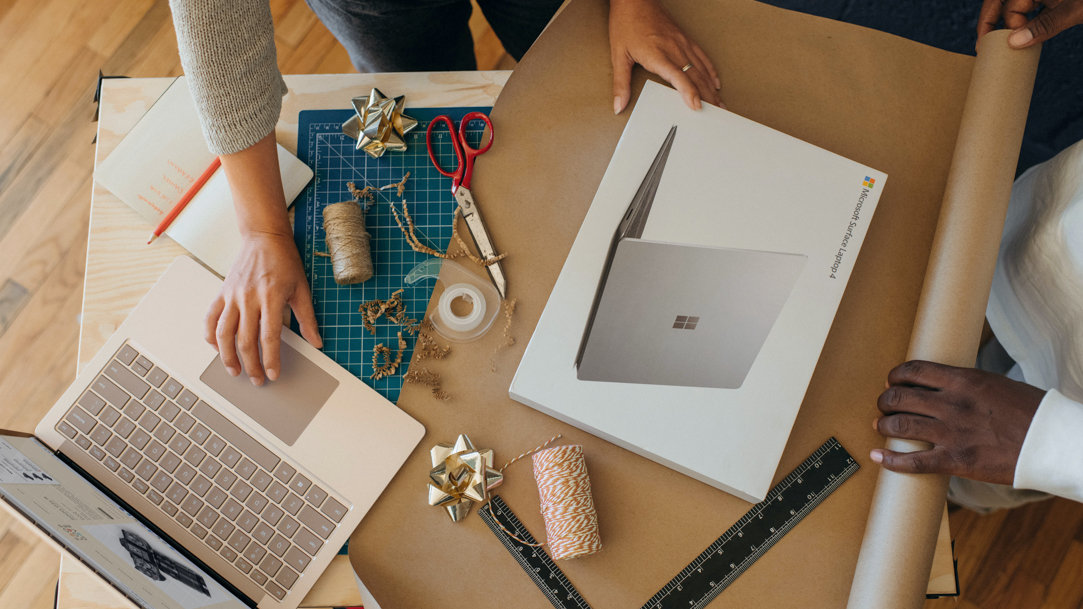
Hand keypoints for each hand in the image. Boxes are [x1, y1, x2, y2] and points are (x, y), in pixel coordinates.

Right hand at [205, 231, 320, 384]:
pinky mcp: (222, 292)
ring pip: (223, 333)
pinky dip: (211, 336)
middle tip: (256, 379)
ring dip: (226, 356)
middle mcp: (248, 298)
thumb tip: (317, 342)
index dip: (270, 359)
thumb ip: (307, 319)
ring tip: (234, 370)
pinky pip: (210, 318)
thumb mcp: (302, 289)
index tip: (272, 374)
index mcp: (271, 297)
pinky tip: (217, 348)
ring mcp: (232, 296)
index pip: (269, 337)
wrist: (264, 238)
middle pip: (245, 340)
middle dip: (251, 364)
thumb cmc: (284, 261)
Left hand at [609, 0, 722, 113]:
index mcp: (657, 55)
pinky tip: (715, 81)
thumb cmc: (626, 24)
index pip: (678, 76)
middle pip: (695, 76)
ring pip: (701, 69)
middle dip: (707, 97)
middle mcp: (673, 48)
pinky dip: (710, 71)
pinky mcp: (685, 38)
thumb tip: (618, 105)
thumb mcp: (618, 55)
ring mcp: (682, 43)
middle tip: (715, 113)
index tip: (697, 105)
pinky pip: (702, 56)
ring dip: (711, 88)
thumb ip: (621, 83)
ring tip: (719, 103)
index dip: (689, 92)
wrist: (634, 0)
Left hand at [871, 360, 1046, 484]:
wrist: (1051, 442)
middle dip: (885, 400)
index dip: (896, 376)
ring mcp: (953, 433)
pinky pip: (914, 461)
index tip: (892, 381)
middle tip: (883, 405)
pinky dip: (891, 460)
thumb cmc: (1029, 412)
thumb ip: (964, 385)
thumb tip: (940, 386)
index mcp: (963, 381)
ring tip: (881, 425)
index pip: (914, 370)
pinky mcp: (956, 461)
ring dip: (884, 425)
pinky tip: (878, 456)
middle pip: (900, 397)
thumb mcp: (994, 384)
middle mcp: (953, 404)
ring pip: (901, 426)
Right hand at [978, 0, 1082, 47]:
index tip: (986, 44)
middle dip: (1001, 25)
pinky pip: (1036, 10)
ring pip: (1021, 8)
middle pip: (1008, 3)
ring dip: (1016, 26)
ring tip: (1009, 48)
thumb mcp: (1076, 10)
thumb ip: (1045, 25)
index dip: (991, 22)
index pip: (1000, 0)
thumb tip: (1014, 44)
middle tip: (991, 49)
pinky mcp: (1057, 0)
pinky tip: (1027, 39)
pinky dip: (1031, 23)